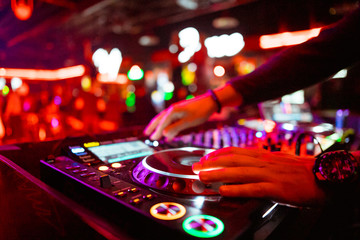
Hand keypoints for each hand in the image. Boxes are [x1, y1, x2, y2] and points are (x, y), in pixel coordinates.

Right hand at [144, 93, 216, 140]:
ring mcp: (177, 111)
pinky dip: (169, 127)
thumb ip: (175, 128)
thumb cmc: (200, 112)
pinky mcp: (182, 112)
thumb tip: (163, 134)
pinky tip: (170, 134)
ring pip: (166, 120)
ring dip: (160, 127)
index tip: (152, 138)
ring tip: (155, 134)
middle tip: (146, 134)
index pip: (162, 123)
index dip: (156, 131)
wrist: (211, 102)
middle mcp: (173, 110)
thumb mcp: (188, 122)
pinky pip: (172, 121)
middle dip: (153, 127)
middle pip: (160, 119)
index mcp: (173, 111)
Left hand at [192, 147, 326, 206]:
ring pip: (239, 172)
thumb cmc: (300, 170)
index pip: (234, 151)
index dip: (217, 154)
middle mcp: (263, 162)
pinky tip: (224, 191)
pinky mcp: (277, 188)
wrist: (323, 175)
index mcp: (263, 155)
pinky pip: (253, 188)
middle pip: (232, 160)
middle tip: (196, 168)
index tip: (204, 158)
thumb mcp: (277, 161)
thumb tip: (245, 163)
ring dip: (218, 174)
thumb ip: (261, 161)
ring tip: (203, 177)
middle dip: (211, 163)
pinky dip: (237, 189)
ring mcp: (269, 174)